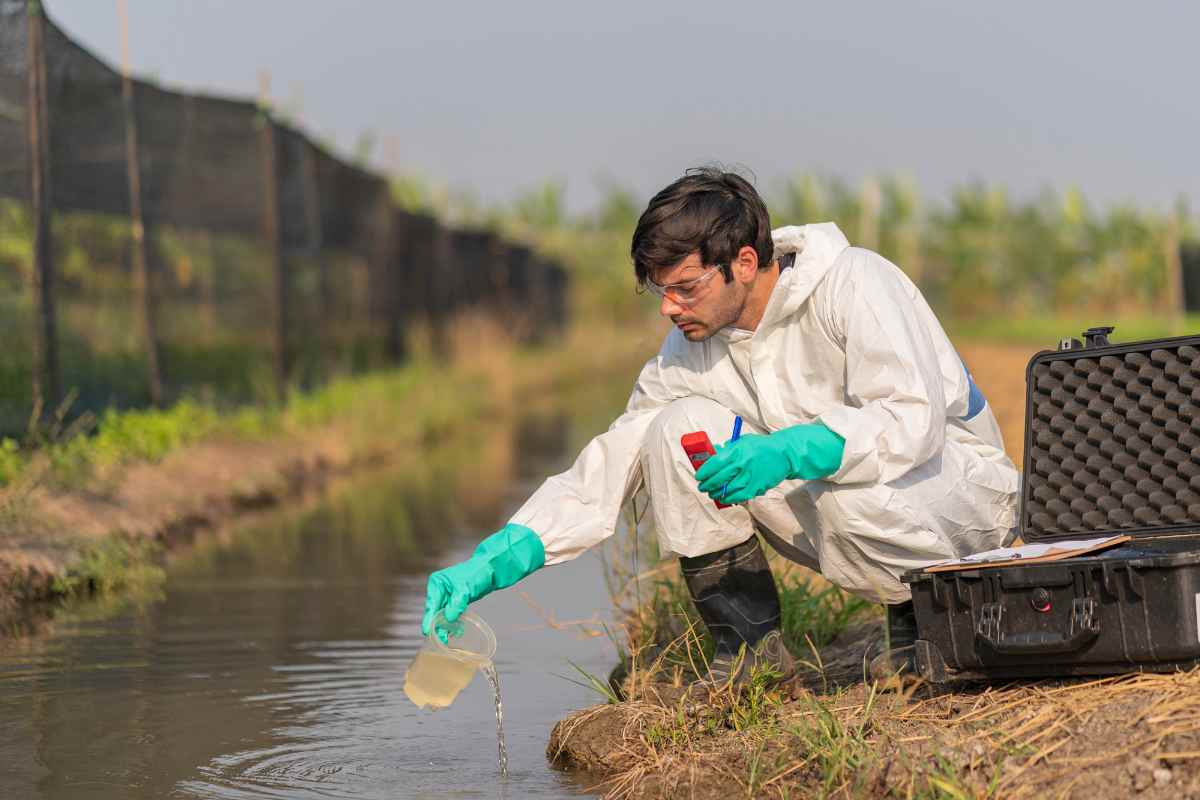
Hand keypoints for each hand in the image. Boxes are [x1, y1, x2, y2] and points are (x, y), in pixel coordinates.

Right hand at [421, 523, 544, 640]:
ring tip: (449, 638)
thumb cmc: (477, 573)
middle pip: (435, 611)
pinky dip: (454, 622)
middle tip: (440, 640)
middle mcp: (440, 589)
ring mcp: (448, 595)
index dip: (429, 619)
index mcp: (437, 583)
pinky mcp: (456, 600)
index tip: (426, 632)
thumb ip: (456, 604)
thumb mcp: (464, 588)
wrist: (492, 569)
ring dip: (446, 625)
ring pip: (443, 614)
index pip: (431, 604)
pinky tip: (457, 631)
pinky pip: (452, 614)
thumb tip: (448, 619)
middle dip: (438, 625)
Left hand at [694, 423, 844, 504]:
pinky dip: (730, 499)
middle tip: (702, 487)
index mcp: (736, 451)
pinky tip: (725, 498)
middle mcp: (742, 464)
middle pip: (718, 479)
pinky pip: (739, 496)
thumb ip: (727, 449)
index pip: (714, 463)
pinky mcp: (757, 486)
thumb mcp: (742, 441)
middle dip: (707, 485)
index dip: (704, 472)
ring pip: (727, 490)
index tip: (699, 476)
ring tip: (712, 493)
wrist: (784, 454)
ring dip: (717, 494)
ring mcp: (750, 476)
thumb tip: (711, 455)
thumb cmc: (761, 447)